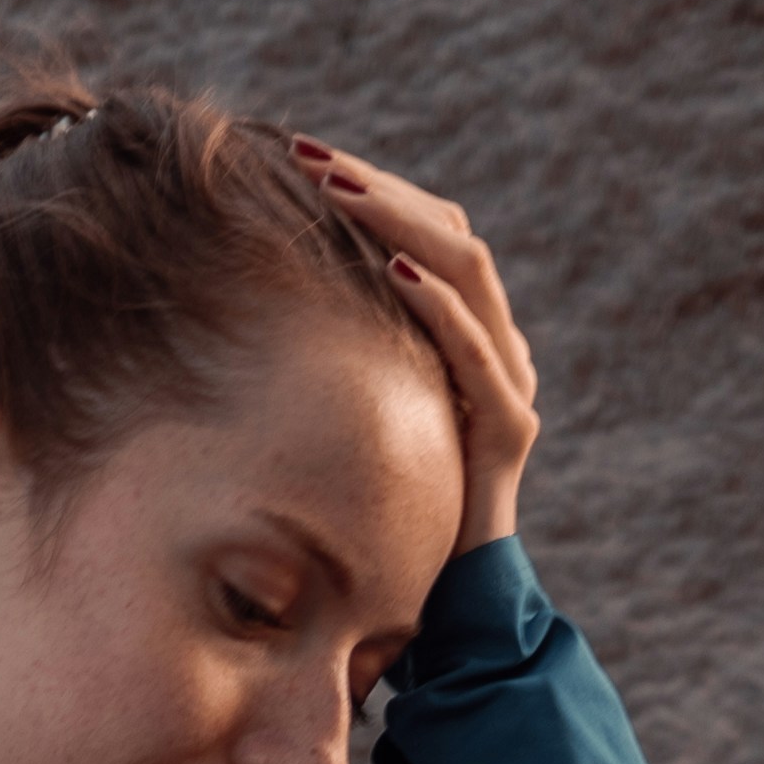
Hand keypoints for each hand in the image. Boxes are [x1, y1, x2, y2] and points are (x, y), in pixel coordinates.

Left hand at [287, 139, 538, 545]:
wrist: (453, 609)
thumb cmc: (390, 517)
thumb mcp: (357, 418)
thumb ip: (341, 362)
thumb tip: (253, 310)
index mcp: (465, 335)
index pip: (429, 231)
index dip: (372, 187)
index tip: (301, 156)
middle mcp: (497, 347)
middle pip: (449, 233)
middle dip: (376, 187)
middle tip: (306, 153)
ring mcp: (510, 384)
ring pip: (468, 270)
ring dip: (401, 222)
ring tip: (337, 189)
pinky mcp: (509, 431)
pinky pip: (479, 353)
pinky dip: (439, 307)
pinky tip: (393, 272)